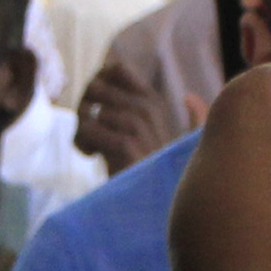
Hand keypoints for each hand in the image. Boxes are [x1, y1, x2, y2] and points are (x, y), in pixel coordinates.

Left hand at [73, 54, 189, 174]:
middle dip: (83, 106)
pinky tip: (91, 155)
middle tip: (87, 129)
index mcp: (152, 101)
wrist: (149, 201)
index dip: (96, 82)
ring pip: (90, 110)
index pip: (116, 70)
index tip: (94, 106)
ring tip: (90, 147)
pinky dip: (82, 142)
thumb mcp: (154, 136)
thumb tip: (189, 96)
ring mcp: (138, 125)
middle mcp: (148, 108)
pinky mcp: (126, 145)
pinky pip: (87, 128)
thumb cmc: (148, 169)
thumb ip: (153, 110)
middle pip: (96, 86)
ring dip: (81, 129)